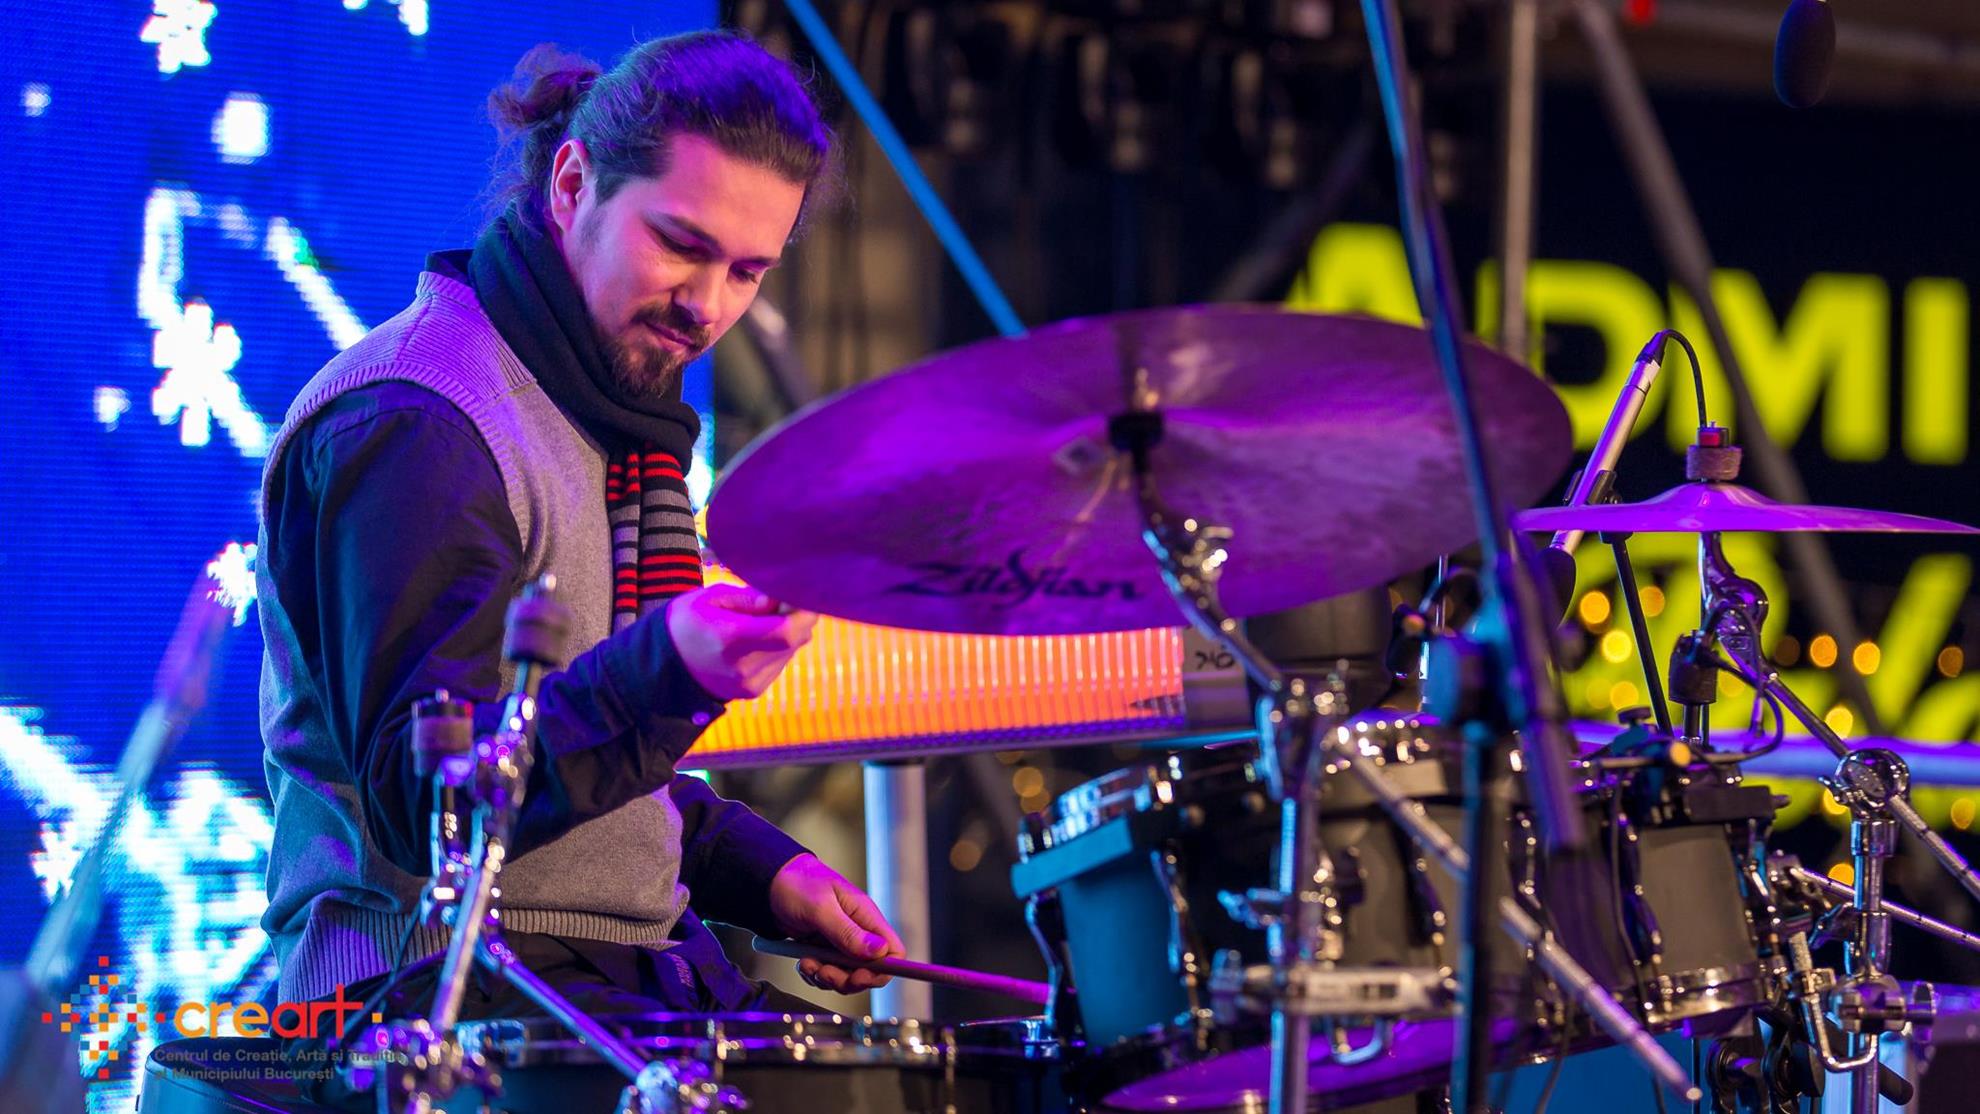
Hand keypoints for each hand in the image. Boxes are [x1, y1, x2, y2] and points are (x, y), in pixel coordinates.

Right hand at [666, 584, 817, 699]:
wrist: (665, 664)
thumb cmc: (688, 621)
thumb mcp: (711, 598)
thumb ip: (749, 598)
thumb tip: (779, 599)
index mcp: (729, 638)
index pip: (785, 631)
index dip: (802, 611)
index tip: (799, 593)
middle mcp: (742, 666)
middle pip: (794, 640)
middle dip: (798, 617)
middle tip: (781, 600)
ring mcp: (750, 683)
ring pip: (791, 650)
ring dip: (787, 631)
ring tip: (761, 619)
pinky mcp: (754, 690)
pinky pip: (780, 662)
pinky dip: (778, 647)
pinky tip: (756, 639)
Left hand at [767, 853, 905, 993]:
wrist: (770, 883)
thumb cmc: (797, 884)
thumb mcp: (821, 908)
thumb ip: (848, 932)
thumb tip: (880, 952)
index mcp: (865, 916)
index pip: (893, 950)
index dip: (883, 970)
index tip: (859, 976)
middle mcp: (858, 932)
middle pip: (870, 971)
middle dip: (848, 979)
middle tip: (825, 972)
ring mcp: (840, 943)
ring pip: (847, 976)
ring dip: (827, 977)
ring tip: (808, 964)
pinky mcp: (824, 950)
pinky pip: (827, 973)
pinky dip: (814, 974)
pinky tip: (802, 962)